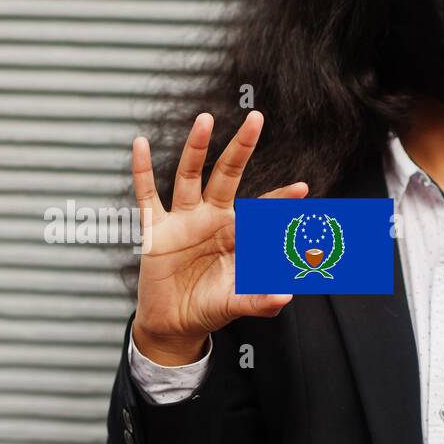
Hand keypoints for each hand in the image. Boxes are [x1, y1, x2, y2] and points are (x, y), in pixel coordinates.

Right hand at [130, 110, 307, 365]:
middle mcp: (211, 219)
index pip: (261, 210)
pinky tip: (140, 145)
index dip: (280, 200)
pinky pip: (147, 195)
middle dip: (241, 148)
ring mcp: (183, 220)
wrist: (174, 324)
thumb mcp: (236, 304)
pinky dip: (141, 171)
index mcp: (235, 234)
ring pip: (189, 176)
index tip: (303, 189)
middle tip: (255, 119)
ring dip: (196, 148)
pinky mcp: (156, 229)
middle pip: (227, 175)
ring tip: (204, 120)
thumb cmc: (208, 308)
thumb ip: (259, 300)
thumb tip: (285, 296)